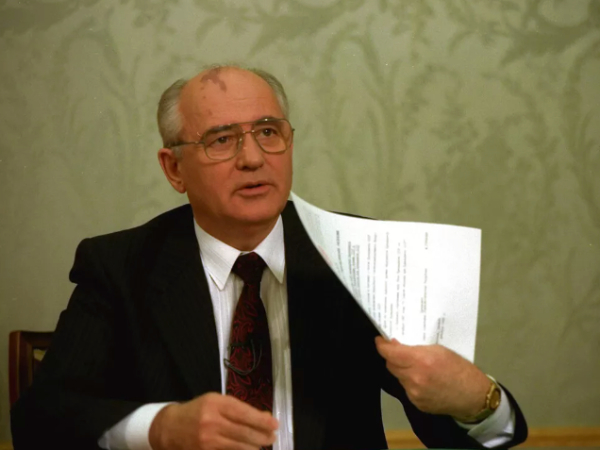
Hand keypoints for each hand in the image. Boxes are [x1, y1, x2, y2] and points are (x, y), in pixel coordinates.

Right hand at [149, 392, 278, 449]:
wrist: (169, 428)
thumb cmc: (197, 411)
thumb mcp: (216, 402)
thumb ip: (238, 409)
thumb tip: (264, 417)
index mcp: (215, 404)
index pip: (244, 413)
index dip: (262, 420)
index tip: (275, 424)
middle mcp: (211, 422)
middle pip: (244, 432)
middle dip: (262, 436)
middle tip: (272, 437)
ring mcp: (207, 441)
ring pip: (239, 447)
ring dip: (255, 447)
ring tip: (263, 444)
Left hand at [375, 336, 489, 419]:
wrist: (473, 396)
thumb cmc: (459, 368)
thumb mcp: (439, 350)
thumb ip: (417, 348)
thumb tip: (397, 346)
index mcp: (421, 361)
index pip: (390, 353)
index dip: (381, 346)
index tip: (379, 340)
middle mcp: (414, 378)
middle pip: (390, 365)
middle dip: (392, 357)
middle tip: (397, 350)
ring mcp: (414, 393)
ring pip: (398, 377)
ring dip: (401, 369)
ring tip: (413, 365)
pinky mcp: (416, 403)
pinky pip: (406, 388)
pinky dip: (409, 381)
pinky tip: (421, 379)